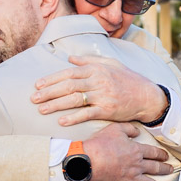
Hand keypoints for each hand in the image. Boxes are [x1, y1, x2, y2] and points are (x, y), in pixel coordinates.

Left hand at [32, 56, 167, 125]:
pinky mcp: (107, 110)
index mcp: (96, 69)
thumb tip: (70, 59)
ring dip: (56, 105)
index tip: (38, 84)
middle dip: (49, 92)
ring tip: (41, 109)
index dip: (52, 78)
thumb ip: (89, 61)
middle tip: (33, 98)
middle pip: (68, 85)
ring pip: (74, 99)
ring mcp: (102, 96)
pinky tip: (61, 121)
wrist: (147, 96)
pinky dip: (73, 117)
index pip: (69, 73)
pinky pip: (87, 113)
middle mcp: (98, 81)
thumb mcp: (110, 64)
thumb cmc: (128, 80)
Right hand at [84, 123, 171, 180]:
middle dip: (165, 169)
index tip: (166, 156)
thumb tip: (137, 132)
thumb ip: (129, 129)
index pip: (153, 152)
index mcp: (136, 151)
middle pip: (155, 168)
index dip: (161, 154)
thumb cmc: (100, 144)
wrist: (89, 161)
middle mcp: (138, 165)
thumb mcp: (115, 129)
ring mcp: (133, 178)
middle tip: (171, 171)